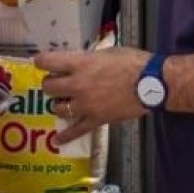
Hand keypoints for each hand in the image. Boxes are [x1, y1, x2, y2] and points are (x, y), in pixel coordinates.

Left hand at [35, 47, 150, 145]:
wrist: (152, 84)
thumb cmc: (133, 62)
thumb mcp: (107, 52)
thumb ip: (89, 59)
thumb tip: (79, 63)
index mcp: (80, 63)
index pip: (48, 62)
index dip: (41, 61)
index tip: (41, 62)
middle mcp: (78, 84)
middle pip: (49, 87)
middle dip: (51, 83)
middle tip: (58, 82)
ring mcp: (85, 105)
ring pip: (57, 108)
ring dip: (59, 104)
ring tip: (65, 101)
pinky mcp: (95, 120)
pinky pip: (76, 131)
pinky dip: (65, 136)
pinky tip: (57, 140)